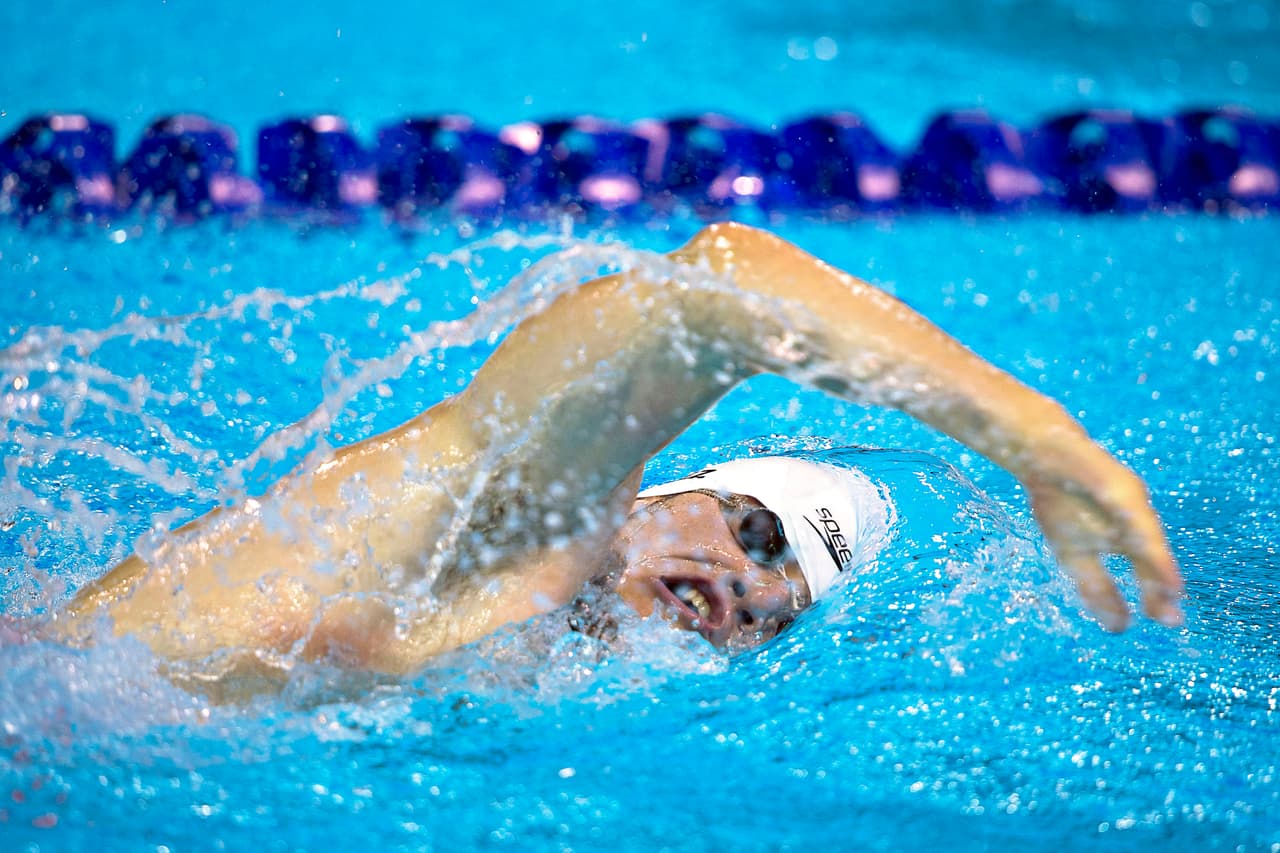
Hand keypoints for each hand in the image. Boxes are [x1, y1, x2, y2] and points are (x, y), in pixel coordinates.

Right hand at [1026, 451, 1183, 630]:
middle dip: (1160, 584)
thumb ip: (1098, 589)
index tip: (1167, 623)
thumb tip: (1118, 629)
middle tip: (1171, 618)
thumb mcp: (1076, 556)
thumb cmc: (1064, 503)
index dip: (1154, 598)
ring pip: (1146, 534)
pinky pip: (1126, 509)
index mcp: (1125, 541)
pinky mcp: (1115, 486)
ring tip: (1170, 588)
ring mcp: (1126, 502)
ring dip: (1157, 561)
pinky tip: (1141, 542)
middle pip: (1151, 556)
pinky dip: (1135, 528)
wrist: (1043, 457)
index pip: (1145, 574)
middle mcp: (1132, 523)